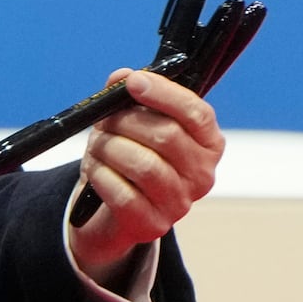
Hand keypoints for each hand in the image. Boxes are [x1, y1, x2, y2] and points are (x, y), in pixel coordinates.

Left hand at [68, 67, 224, 282]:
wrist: (112, 210)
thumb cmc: (128, 156)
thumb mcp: (129, 123)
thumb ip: (128, 97)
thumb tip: (121, 77)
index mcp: (207, 144)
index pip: (197, 113)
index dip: (164, 93)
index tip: (133, 81)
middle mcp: (202, 175)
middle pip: (166, 135)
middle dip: (125, 121)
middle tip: (105, 121)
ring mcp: (180, 204)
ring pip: (144, 164)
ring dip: (109, 148)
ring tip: (98, 146)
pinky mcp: (153, 224)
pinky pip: (123, 193)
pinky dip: (101, 175)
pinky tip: (95, 170)